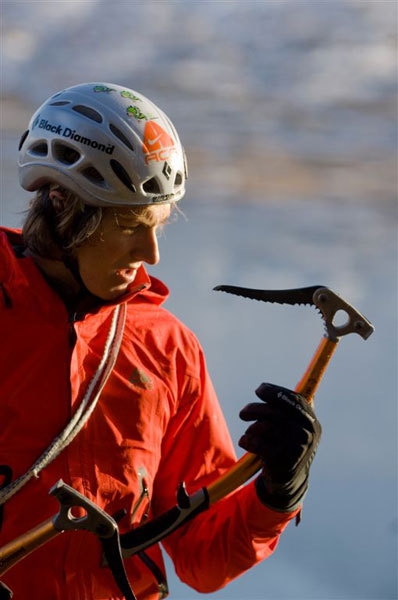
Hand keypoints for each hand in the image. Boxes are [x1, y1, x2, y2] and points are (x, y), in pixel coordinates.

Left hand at [239, 383, 321, 511]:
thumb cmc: (286, 448)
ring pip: (265, 427)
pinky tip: (245, 442)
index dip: (275, 392)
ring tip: (249, 433)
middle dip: (255, 409)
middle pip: (276, 412)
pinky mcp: (283, 461)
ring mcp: (296, 448)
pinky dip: (247, 440)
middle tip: (243, 414)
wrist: (289, 483)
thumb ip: (287, 410)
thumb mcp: (293, 428)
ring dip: (251, 428)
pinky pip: (258, 443)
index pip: (294, 400)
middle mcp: (307, 434)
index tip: (259, 390)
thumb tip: (272, 388)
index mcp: (311, 422)